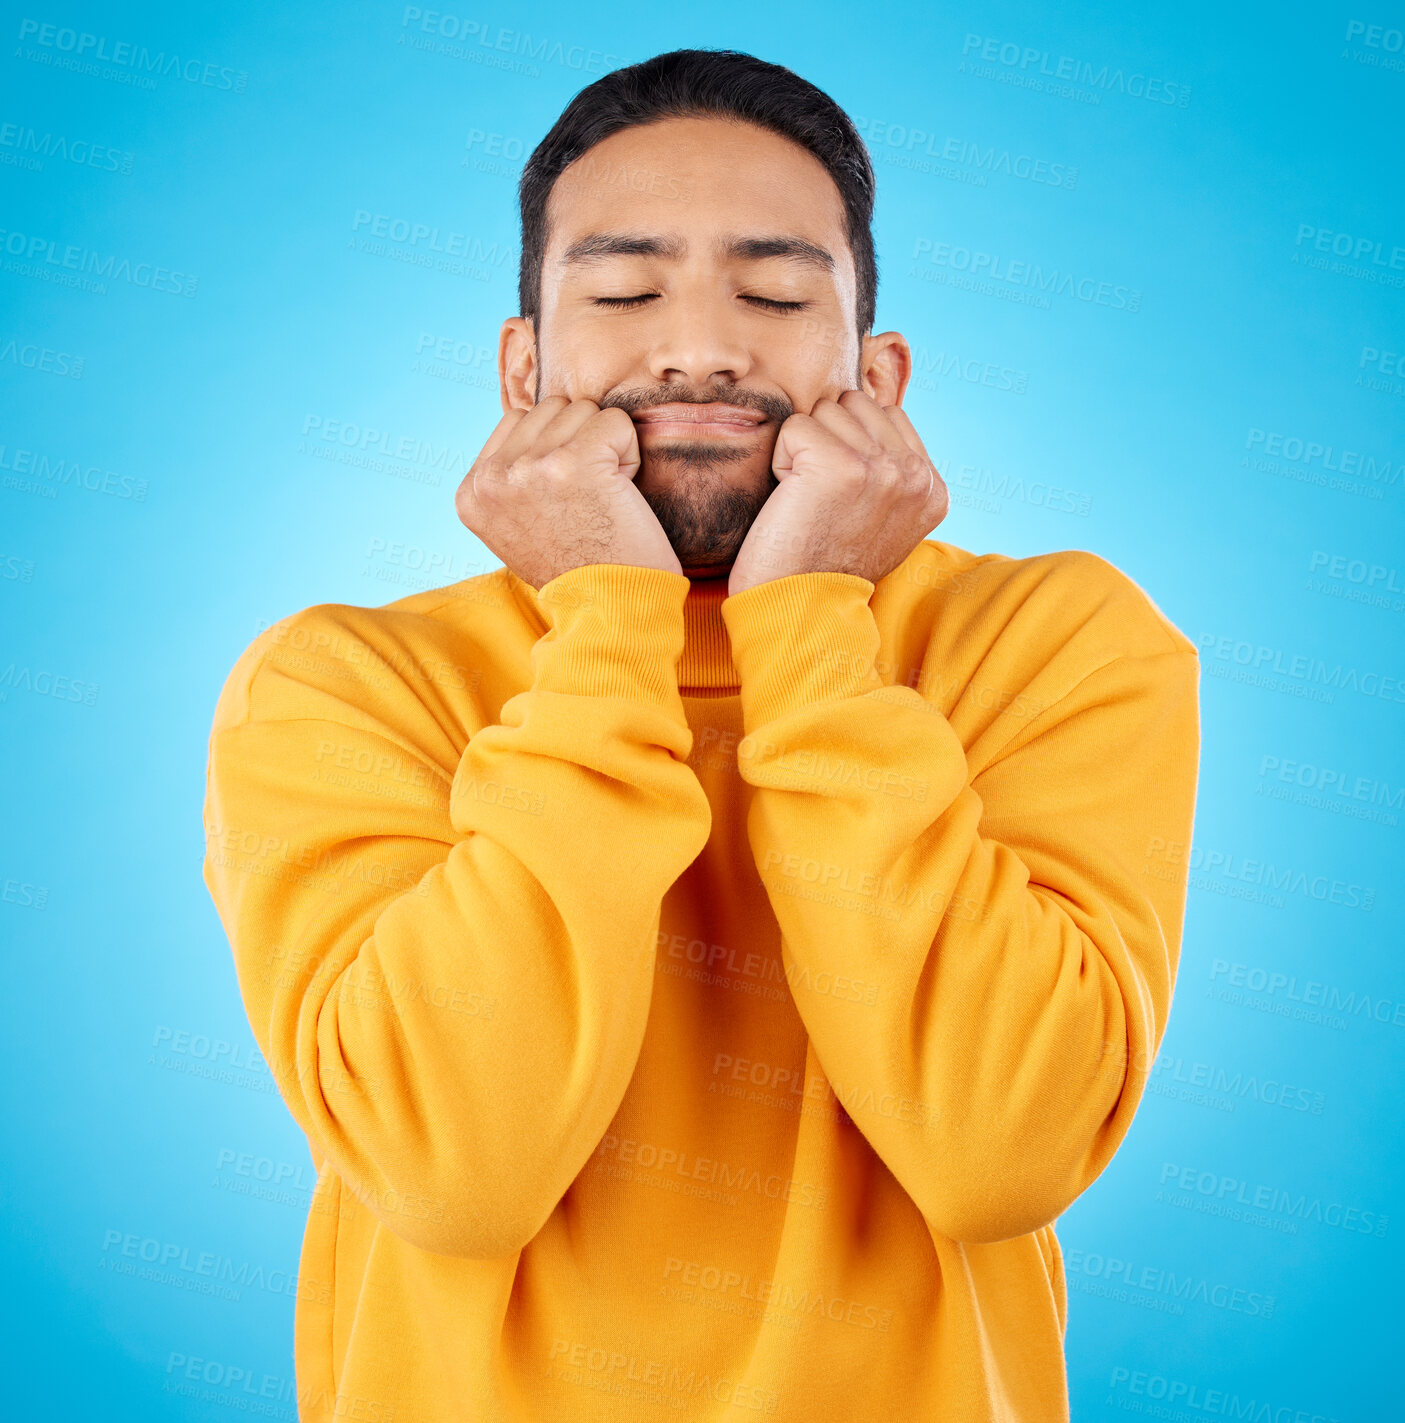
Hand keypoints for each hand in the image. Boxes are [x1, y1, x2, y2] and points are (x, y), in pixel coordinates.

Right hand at [455, 396, 682, 589]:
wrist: (608, 611)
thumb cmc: (577, 569)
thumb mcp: (516, 526)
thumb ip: (510, 477)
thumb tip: (530, 421)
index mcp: (471, 493)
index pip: (518, 421)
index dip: (555, 451)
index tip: (562, 503)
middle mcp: (492, 478)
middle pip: (550, 408)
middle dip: (579, 443)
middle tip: (586, 499)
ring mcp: (529, 467)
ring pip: (582, 409)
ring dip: (605, 448)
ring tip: (601, 498)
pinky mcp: (573, 461)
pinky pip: (615, 421)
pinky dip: (630, 454)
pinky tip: (619, 494)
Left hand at [727, 390, 948, 597]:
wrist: (800, 609)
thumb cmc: (827, 563)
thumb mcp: (885, 519)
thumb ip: (894, 470)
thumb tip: (876, 410)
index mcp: (934, 488)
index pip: (887, 413)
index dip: (850, 447)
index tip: (844, 501)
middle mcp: (916, 476)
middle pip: (855, 404)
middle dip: (828, 441)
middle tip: (822, 498)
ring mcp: (881, 468)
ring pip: (826, 410)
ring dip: (804, 450)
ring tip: (809, 500)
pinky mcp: (838, 465)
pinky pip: (795, 426)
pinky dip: (781, 461)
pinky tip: (792, 500)